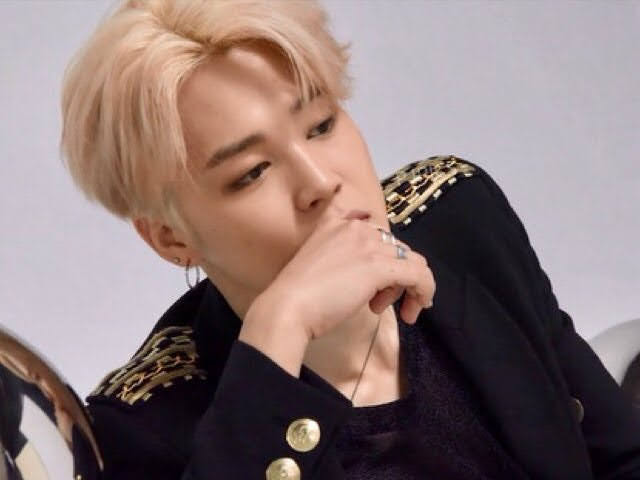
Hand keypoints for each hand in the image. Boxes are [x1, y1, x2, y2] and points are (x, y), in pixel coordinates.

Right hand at [254, 213, 434, 342]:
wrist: (286, 308)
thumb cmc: (298, 295)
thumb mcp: (319, 261)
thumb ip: (343, 255)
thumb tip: (371, 271)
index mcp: (339, 222)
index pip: (379, 235)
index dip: (382, 261)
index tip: (377, 284)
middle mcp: (356, 227)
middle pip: (396, 249)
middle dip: (395, 277)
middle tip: (378, 304)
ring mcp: (368, 244)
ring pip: (411, 261)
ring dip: (407, 288)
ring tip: (390, 310)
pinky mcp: (379, 266)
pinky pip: (418, 275)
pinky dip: (424, 292)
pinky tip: (414, 310)